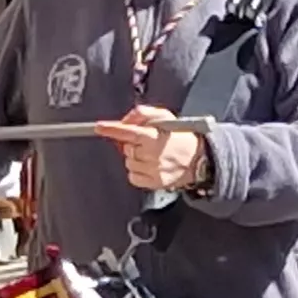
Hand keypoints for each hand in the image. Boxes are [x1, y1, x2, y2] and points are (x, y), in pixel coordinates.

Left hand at [94, 104, 209, 194]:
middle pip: (126, 148)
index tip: (99, 127)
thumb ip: (143, 114)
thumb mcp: (165, 118)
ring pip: (128, 163)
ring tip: (149, 154)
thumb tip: (124, 120)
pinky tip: (148, 165)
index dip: (112, 129)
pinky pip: (133, 177)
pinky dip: (136, 171)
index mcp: (156, 137)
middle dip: (130, 143)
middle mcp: (154, 155)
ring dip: (134, 157)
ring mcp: (153, 171)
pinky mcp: (154, 183)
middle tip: (143, 141)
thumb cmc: (179, 136)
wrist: (198, 159)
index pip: (129, 132)